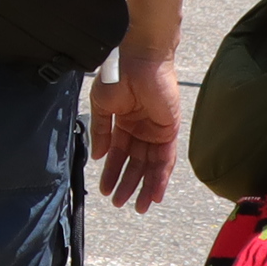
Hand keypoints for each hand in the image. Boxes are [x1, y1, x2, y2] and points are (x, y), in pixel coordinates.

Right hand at [90, 38, 180, 213]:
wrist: (139, 60)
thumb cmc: (118, 76)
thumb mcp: (102, 106)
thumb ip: (101, 132)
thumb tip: (97, 156)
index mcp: (124, 123)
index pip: (118, 154)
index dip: (111, 172)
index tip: (104, 190)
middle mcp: (141, 129)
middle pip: (135, 163)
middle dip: (127, 184)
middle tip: (120, 203)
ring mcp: (156, 130)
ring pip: (150, 165)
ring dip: (144, 186)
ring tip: (137, 205)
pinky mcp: (169, 130)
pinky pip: (166, 158)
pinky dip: (160, 177)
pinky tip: (154, 193)